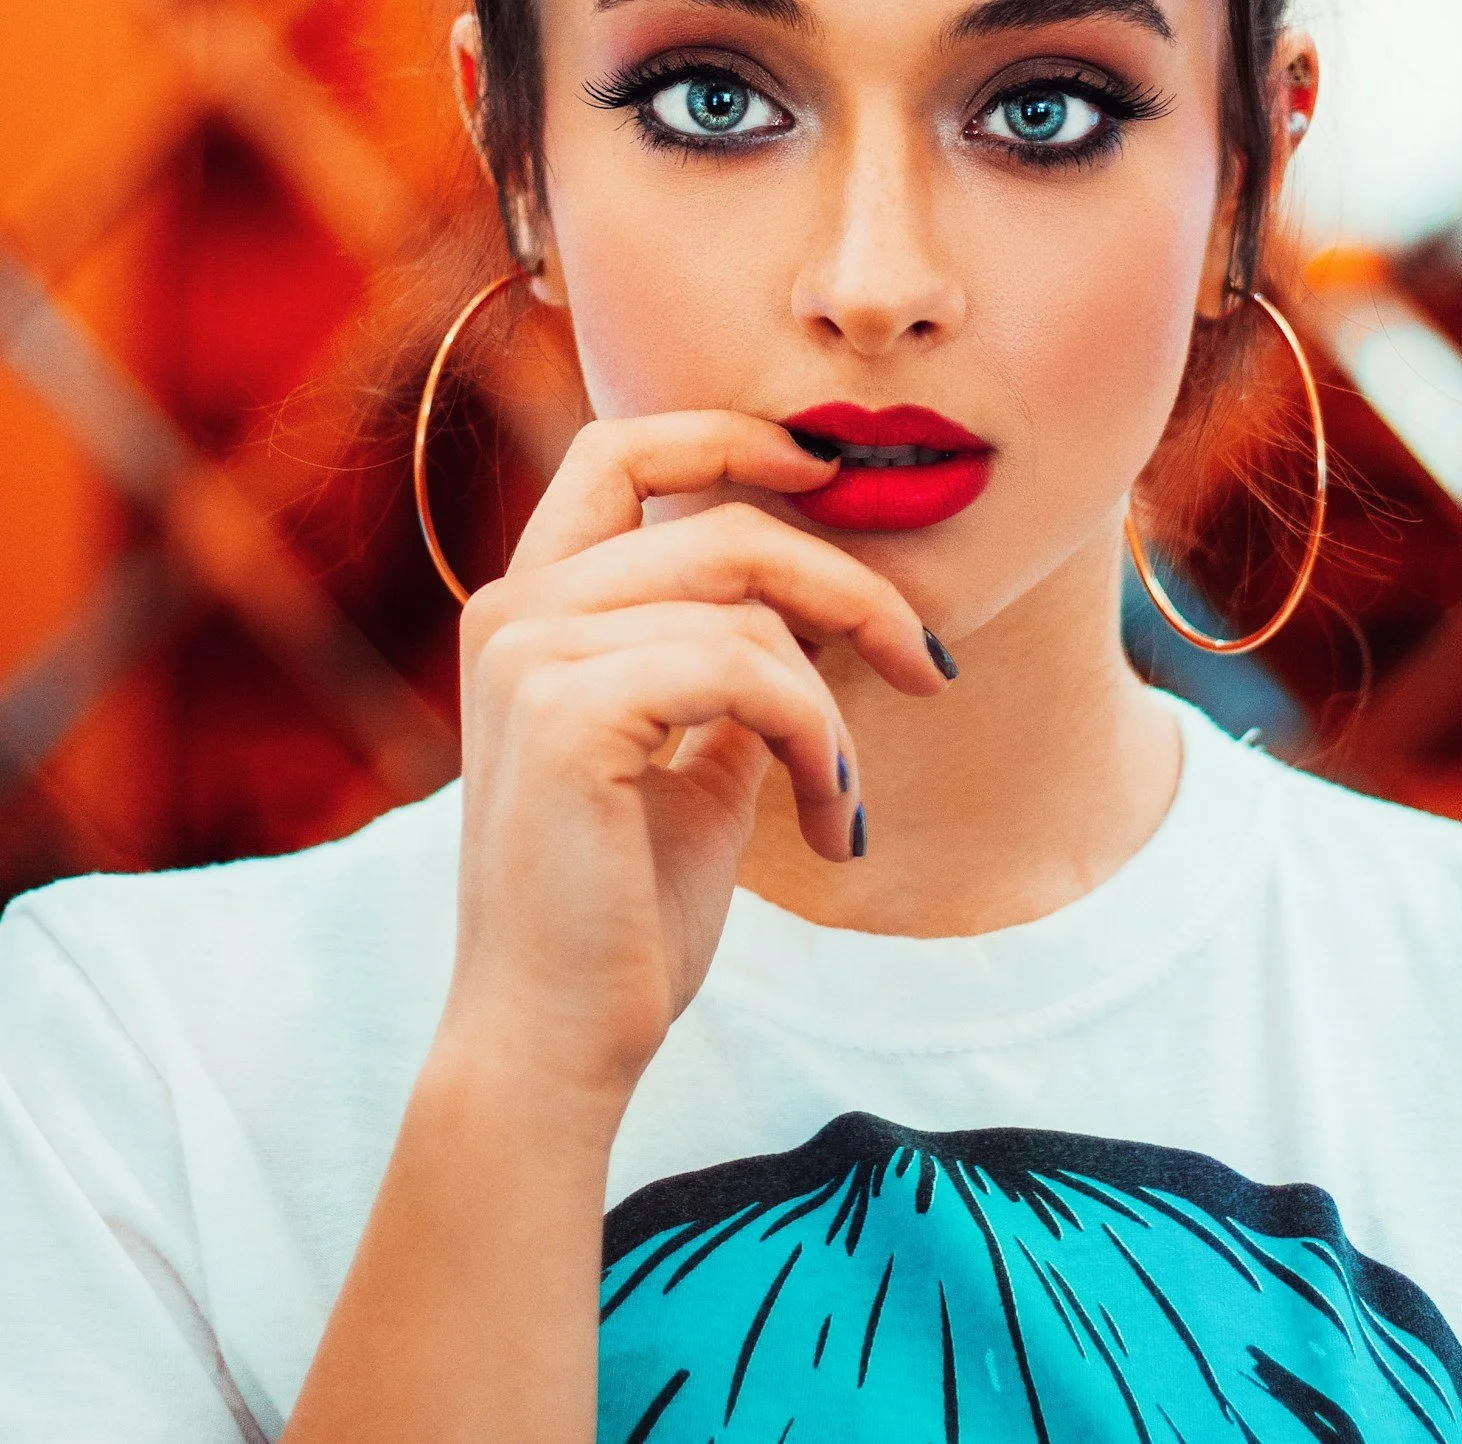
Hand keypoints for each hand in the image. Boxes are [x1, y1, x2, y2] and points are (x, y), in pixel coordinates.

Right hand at [437, 412, 948, 1120]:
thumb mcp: (693, 760)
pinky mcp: (569, 709)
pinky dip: (815, 738)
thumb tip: (827, 598)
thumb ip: (734, 666)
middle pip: (724, 525)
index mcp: (528, 607)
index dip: (730, 436)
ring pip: (750, 605)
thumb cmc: (622, 914)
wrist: (555, 1044)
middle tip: (928, 663)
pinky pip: (749, 671)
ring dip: (834, 701)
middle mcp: (513, 610)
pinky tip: (827, 819)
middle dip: (849, 582)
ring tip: (843, 793)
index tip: (827, 471)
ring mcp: (531, 653)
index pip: (620, 450)